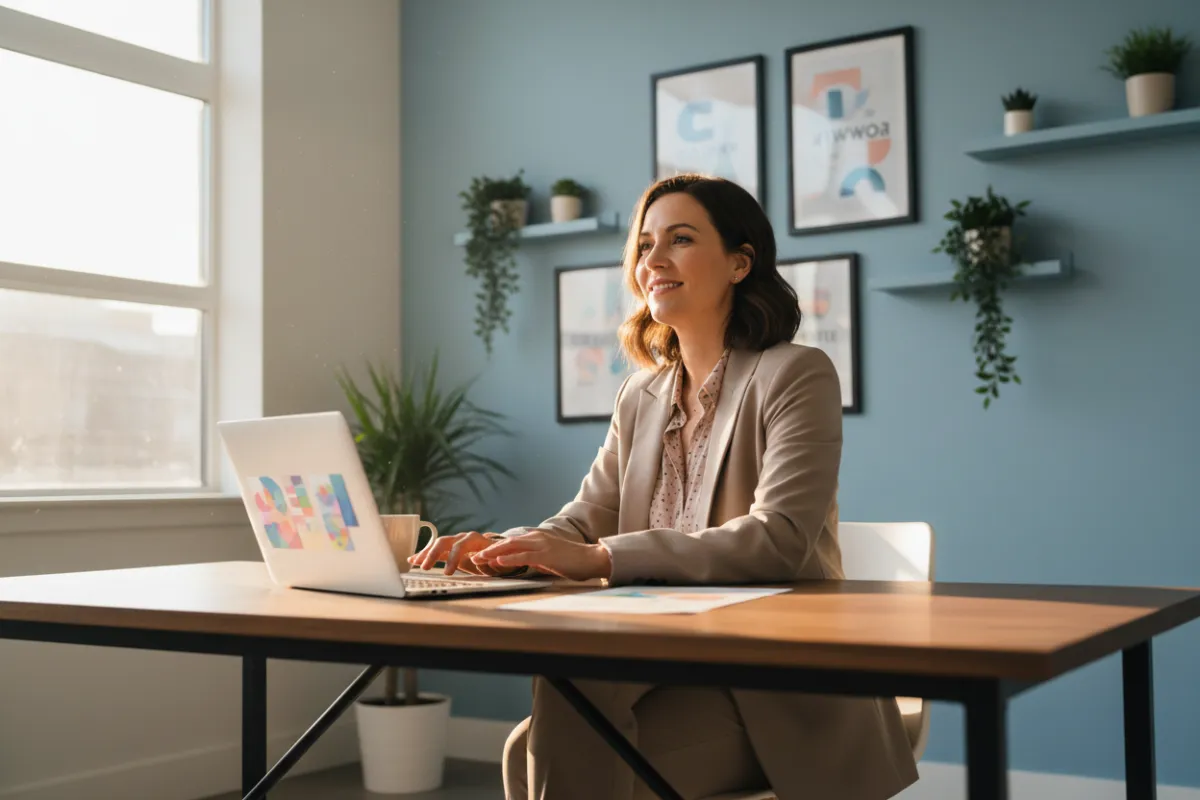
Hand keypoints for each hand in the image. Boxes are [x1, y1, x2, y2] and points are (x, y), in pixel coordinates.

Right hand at [408, 531, 513, 576]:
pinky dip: (425, 555)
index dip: (454, 557)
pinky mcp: (450, 549)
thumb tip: (487, 561)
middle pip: (445, 541)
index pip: (462, 544)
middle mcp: (463, 538)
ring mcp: (455, 542)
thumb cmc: (499, 557)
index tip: (448, 572)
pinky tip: (413, 560)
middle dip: (434, 554)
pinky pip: (435, 551)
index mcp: (476, 540)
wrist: (498, 551)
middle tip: (426, 568)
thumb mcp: (498, 561)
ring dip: (426, 554)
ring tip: (415, 563)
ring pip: (437, 545)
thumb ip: (492, 562)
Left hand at [470, 530, 612, 581]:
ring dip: (493, 553)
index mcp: (536, 538)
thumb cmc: (571, 561)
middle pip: (506, 542)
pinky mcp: (547, 555)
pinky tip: (498, 561)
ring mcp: (541, 545)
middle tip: (472, 557)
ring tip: (479, 559)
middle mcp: (536, 538)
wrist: (591, 559)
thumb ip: (533, 558)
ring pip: (512, 547)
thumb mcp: (547, 558)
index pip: (510, 542)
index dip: (493, 547)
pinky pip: (524, 556)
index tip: (479, 554)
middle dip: (488, 549)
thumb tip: (519, 563)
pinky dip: (510, 558)